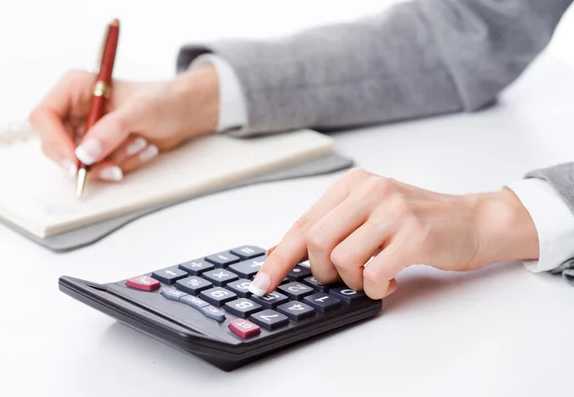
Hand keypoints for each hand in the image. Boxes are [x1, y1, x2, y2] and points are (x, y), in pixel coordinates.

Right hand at [29, 65, 218, 180]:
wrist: (185, 112)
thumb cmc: (164, 100)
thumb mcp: (139, 111)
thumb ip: (111, 131)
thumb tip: (85, 154)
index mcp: (75, 88)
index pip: (45, 117)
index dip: (55, 142)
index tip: (76, 163)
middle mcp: (76, 110)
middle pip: (58, 146)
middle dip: (90, 161)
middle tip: (115, 167)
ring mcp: (87, 131)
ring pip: (81, 162)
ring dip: (114, 161)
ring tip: (141, 145)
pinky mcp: (101, 148)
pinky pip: (100, 168)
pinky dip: (122, 165)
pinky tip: (143, 150)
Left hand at [249, 168, 538, 298]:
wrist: (473, 221)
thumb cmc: (417, 222)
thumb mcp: (368, 215)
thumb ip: (330, 228)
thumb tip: (281, 253)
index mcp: (353, 184)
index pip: (303, 223)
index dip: (279, 258)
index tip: (263, 283)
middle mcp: (370, 190)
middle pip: (316, 242)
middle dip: (323, 272)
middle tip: (343, 278)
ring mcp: (393, 210)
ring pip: (341, 259)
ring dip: (353, 281)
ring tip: (372, 275)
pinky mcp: (415, 234)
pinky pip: (374, 274)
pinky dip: (376, 288)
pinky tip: (390, 281)